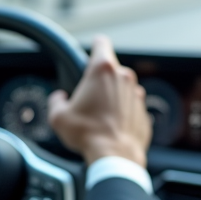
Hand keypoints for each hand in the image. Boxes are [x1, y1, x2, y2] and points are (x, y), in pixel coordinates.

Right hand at [48, 35, 150, 167]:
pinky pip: (130, 107)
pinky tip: (110, 127)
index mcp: (102, 70)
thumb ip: (56, 101)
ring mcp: (137, 94)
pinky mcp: (144, 111)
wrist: (114, 156)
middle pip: (111, 69)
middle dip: (99, 80)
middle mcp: (124, 77)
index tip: (91, 52)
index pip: (101, 43)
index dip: (95, 45)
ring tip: (98, 117)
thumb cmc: (88, 133)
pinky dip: (122, 113)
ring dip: (112, 97)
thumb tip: (59, 99)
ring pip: (122, 88)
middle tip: (87, 98)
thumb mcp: (58, 116)